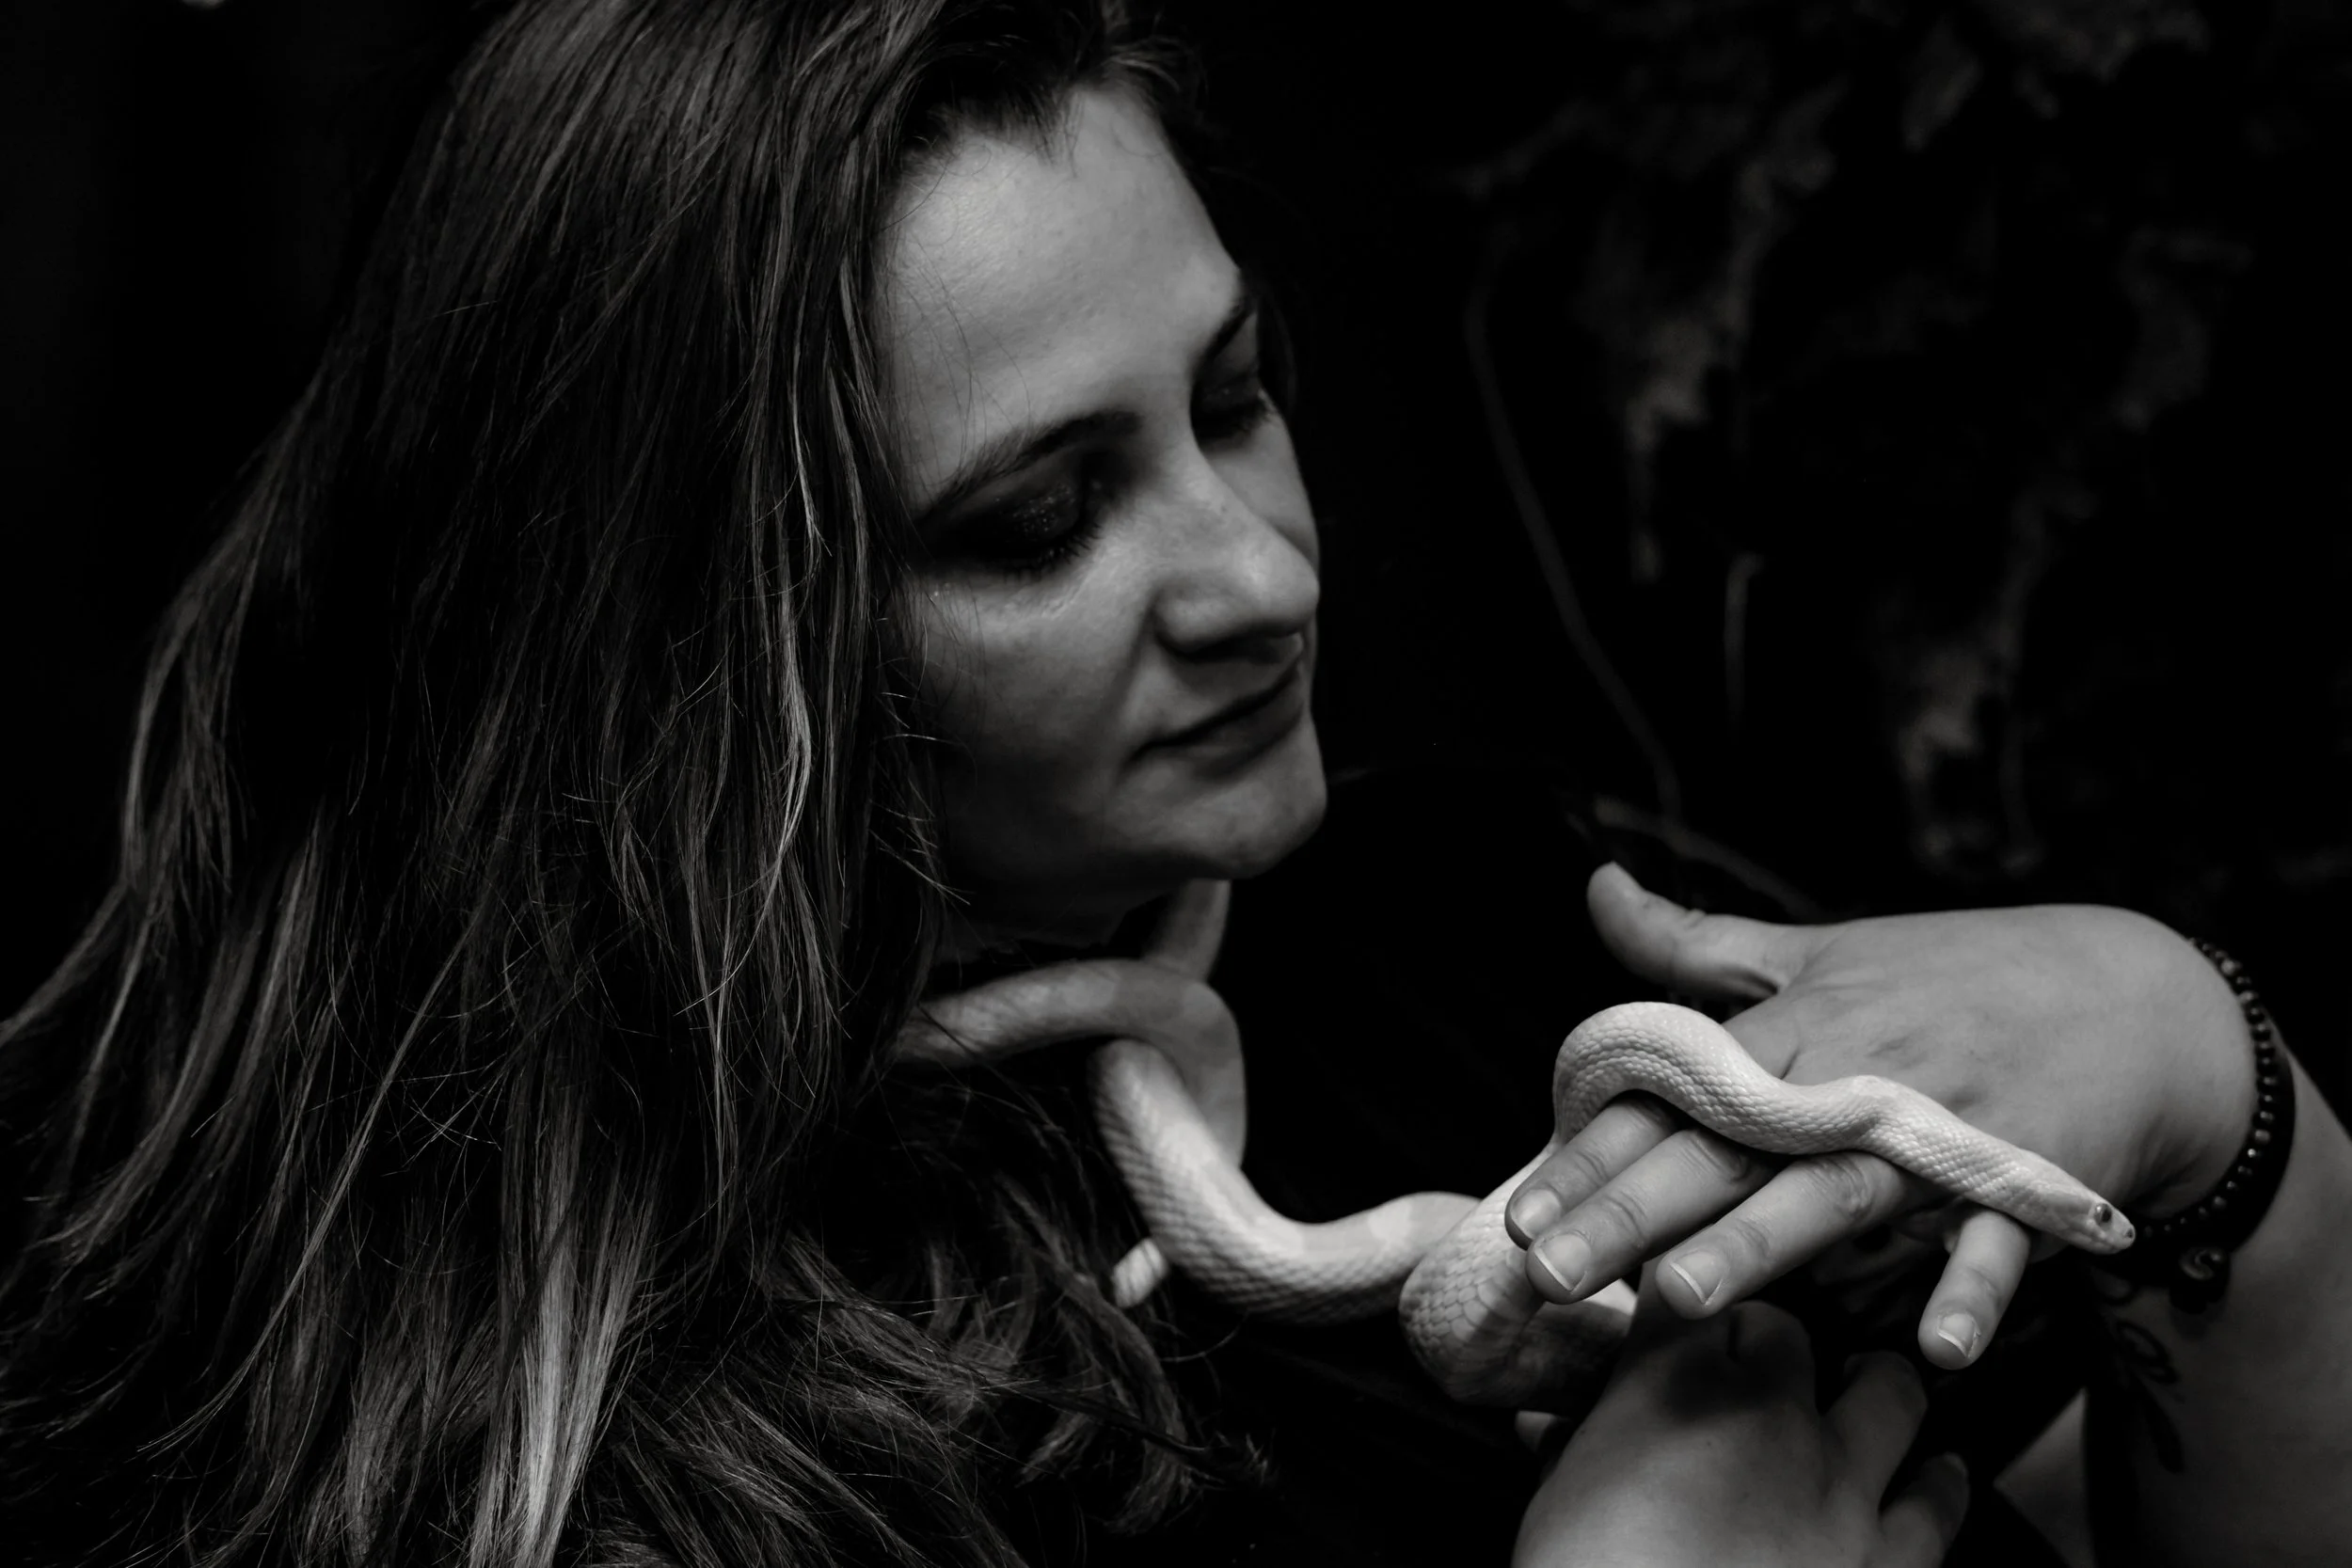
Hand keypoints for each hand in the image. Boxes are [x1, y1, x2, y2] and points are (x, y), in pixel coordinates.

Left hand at [1507, 865, 2256, 1367]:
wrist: (2134, 1002)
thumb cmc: (1953, 978)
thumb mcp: (1818, 951)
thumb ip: (1696, 945)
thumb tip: (1596, 887)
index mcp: (1797, 1026)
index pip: (1672, 1092)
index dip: (1592, 1151)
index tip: (1520, 1210)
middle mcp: (1855, 1078)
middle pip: (1728, 1151)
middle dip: (1634, 1212)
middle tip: (1551, 1271)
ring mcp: (1941, 1134)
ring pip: (1836, 1195)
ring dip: (1762, 1244)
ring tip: (1681, 1296)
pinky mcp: (2026, 1183)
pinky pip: (1996, 1246)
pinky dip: (1971, 1292)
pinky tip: (1935, 1348)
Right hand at [1515, 1285, 1968, 1567]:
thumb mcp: (1553, 1507)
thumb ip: (1568, 1453)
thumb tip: (1547, 1428)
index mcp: (1671, 1384)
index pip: (1684, 1294)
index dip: (1680, 1300)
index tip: (1674, 1313)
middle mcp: (1765, 1411)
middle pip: (1783, 1329)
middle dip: (1764, 1337)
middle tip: (1752, 1360)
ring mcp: (1838, 1482)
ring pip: (1887, 1393)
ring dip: (1874, 1383)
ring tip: (1869, 1380)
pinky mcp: (1890, 1557)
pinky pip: (1938, 1503)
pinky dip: (1939, 1482)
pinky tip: (1941, 1472)